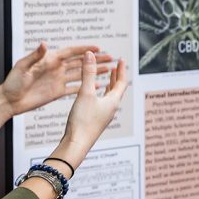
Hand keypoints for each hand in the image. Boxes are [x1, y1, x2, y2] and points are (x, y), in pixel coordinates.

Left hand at [2, 43, 112, 116]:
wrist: (9, 100)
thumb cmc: (13, 82)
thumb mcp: (23, 67)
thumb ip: (35, 56)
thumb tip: (45, 44)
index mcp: (49, 60)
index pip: (71, 52)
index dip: (84, 50)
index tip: (98, 48)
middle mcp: (56, 68)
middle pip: (80, 62)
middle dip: (95, 59)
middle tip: (110, 57)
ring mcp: (58, 80)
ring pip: (80, 74)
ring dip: (94, 71)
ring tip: (108, 69)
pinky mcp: (57, 92)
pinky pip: (75, 87)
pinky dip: (86, 85)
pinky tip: (97, 85)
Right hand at [57, 52, 128, 170]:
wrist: (76, 144)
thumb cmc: (82, 120)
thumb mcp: (85, 93)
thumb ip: (87, 73)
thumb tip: (90, 54)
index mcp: (113, 101)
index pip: (121, 82)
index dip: (121, 70)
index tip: (121, 60)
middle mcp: (111, 109)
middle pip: (117, 90)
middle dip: (116, 77)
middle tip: (116, 66)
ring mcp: (103, 116)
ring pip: (109, 97)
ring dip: (109, 86)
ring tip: (107, 78)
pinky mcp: (95, 121)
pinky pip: (102, 104)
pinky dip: (100, 96)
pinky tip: (93, 97)